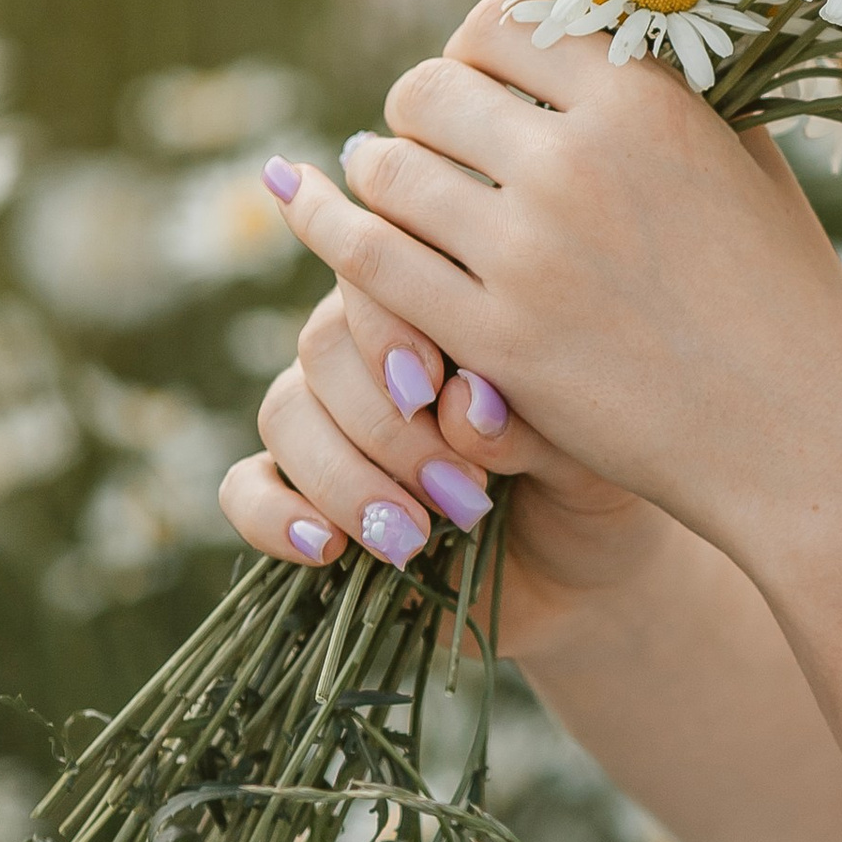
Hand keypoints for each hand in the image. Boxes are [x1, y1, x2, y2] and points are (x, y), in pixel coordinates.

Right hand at [220, 276, 670, 660]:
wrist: (587, 573)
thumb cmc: (595, 484)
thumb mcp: (588, 451)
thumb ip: (533, 422)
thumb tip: (462, 403)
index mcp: (447, 303)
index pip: (382, 268)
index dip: (389, 325)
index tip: (430, 385)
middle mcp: (376, 349)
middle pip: (325, 342)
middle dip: (385, 425)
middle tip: (461, 494)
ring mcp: (332, 419)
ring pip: (285, 410)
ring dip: (344, 476)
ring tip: (417, 535)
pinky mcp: (301, 494)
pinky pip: (245, 486)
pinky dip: (273, 514)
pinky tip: (328, 547)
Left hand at [266, 0, 841, 554]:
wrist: (796, 433)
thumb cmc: (789, 302)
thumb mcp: (758, 168)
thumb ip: (693, 96)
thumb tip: (640, 33)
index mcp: (647, 100)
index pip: (507, 23)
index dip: (476, 44)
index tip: (477, 73)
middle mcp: (580, 158)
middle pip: (432, 89)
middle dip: (419, 108)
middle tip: (423, 134)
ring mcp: (530, 250)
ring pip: (391, 169)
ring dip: (377, 170)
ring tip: (383, 181)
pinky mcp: (494, 337)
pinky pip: (372, 259)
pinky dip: (335, 228)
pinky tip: (329, 218)